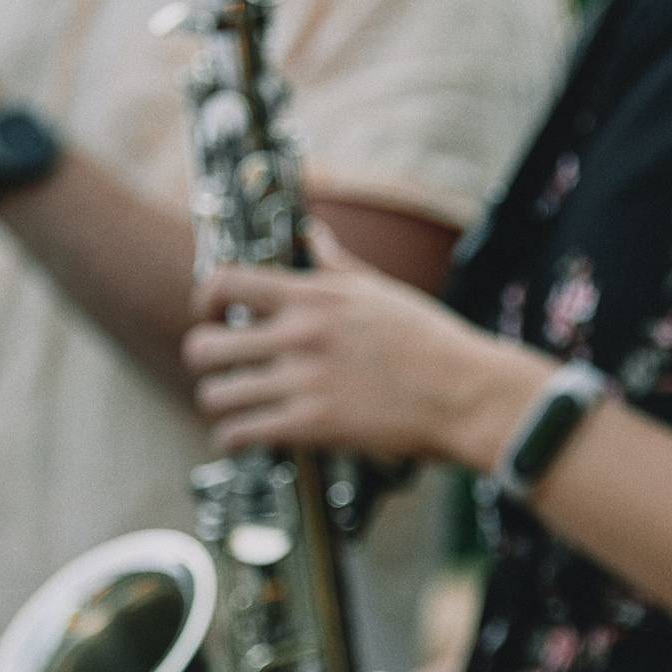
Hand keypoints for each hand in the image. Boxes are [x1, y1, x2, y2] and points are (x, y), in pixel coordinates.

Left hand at [183, 226, 552, 463]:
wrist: (466, 393)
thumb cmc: (432, 343)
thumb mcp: (381, 290)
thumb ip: (335, 265)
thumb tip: (312, 234)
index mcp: (315, 296)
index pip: (226, 282)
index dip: (205, 298)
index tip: (212, 312)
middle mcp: (300, 336)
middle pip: (205, 345)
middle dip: (205, 358)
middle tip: (223, 367)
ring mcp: (303, 382)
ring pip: (217, 394)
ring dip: (221, 403)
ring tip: (237, 406)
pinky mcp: (312, 427)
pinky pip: (240, 433)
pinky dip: (234, 438)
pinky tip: (247, 436)